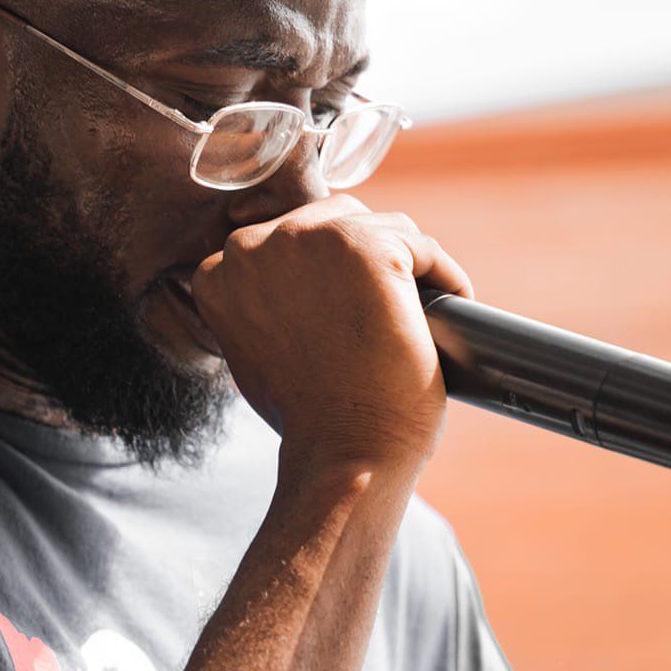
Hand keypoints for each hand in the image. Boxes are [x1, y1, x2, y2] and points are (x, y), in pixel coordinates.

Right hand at [191, 196, 473, 472]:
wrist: (343, 451)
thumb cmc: (308, 417)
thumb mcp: (258, 347)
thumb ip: (265, 300)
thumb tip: (306, 281)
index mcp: (220, 268)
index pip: (289, 236)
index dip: (327, 268)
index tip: (350, 302)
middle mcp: (256, 243)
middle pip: (335, 219)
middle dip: (366, 257)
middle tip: (387, 306)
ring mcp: (312, 240)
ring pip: (382, 226)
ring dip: (407, 263)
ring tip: (416, 308)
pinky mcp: (371, 249)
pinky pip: (424, 247)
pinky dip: (445, 276)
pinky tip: (451, 304)